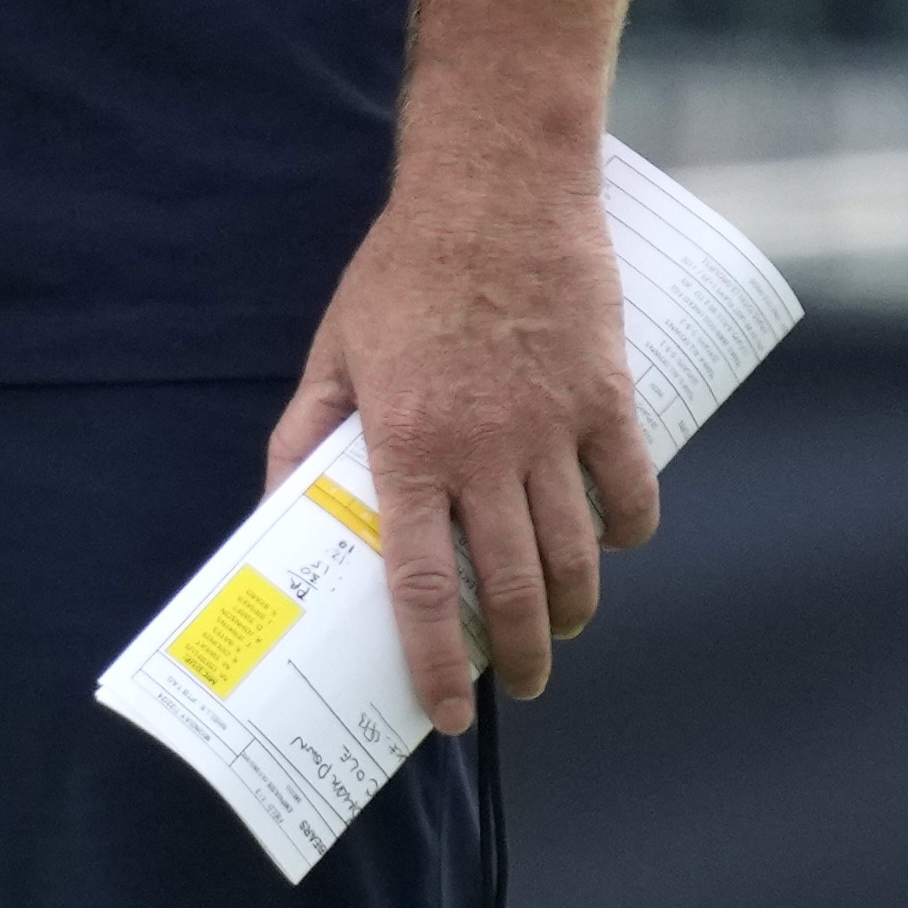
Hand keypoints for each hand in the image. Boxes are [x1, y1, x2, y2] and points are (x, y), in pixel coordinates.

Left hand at [271, 149, 656, 733]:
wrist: (495, 194)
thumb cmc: (402, 273)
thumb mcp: (334, 352)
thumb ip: (304, 435)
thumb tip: (276, 509)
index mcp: (407, 444)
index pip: (423, 583)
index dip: (435, 660)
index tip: (448, 714)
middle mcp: (485, 450)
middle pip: (515, 587)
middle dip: (519, 656)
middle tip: (516, 684)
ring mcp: (555, 429)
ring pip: (578, 556)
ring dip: (573, 610)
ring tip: (560, 631)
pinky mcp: (611, 401)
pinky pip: (631, 494)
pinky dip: (625, 535)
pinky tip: (608, 549)